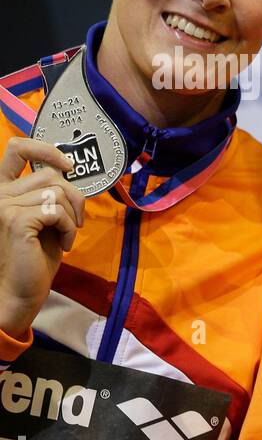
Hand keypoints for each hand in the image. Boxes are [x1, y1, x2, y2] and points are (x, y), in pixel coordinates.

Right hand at [0, 137, 85, 335]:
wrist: (18, 291)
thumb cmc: (33, 258)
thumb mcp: (44, 219)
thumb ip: (48, 195)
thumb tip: (69, 172)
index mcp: (3, 191)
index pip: (17, 149)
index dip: (45, 148)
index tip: (68, 165)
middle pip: (51, 175)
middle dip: (75, 197)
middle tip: (76, 222)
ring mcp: (3, 205)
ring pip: (58, 192)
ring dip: (72, 216)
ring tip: (66, 237)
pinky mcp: (15, 219)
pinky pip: (57, 211)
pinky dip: (69, 228)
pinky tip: (64, 245)